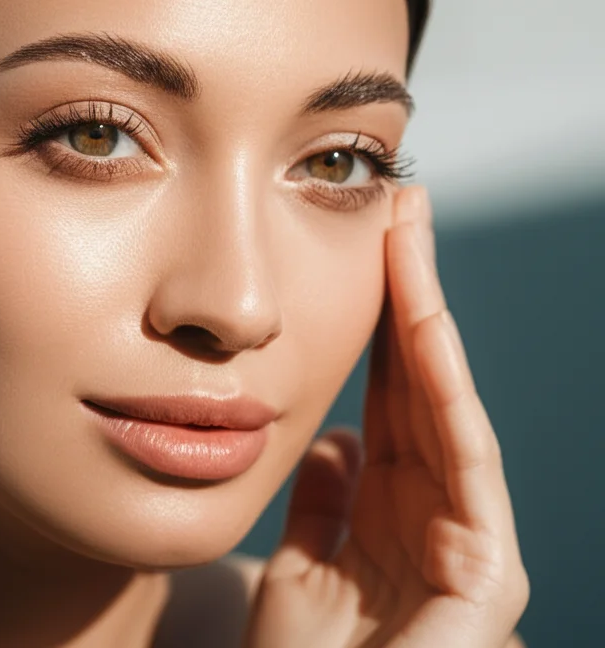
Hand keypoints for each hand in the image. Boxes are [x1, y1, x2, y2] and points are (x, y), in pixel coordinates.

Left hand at [243, 186, 528, 646]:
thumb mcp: (302, 574)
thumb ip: (322, 506)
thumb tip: (334, 440)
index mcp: (387, 511)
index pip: (388, 399)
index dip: (377, 325)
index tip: (363, 250)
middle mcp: (430, 514)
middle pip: (420, 386)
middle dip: (410, 297)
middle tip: (400, 209)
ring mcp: (463, 541)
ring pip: (446, 407)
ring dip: (427, 321)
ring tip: (411, 239)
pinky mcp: (484, 576)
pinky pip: (466, 467)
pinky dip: (447, 399)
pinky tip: (425, 328)